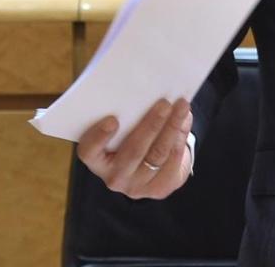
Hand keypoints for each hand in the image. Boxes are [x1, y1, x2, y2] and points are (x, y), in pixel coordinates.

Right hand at [77, 97, 194, 199]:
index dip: (98, 137)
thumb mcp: (119, 124)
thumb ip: (121, 110)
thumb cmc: (126, 134)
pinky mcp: (159, 188)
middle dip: (151, 125)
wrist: (146, 164)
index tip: (112, 119)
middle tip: (164, 103)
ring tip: (181, 106)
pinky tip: (185, 120)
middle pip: (133, 151)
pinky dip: (180, 137)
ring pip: (157, 155)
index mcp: (96, 160)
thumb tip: (140, 87)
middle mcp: (113, 177)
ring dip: (172, 127)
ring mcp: (137, 186)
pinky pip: (173, 161)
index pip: (89, 151)